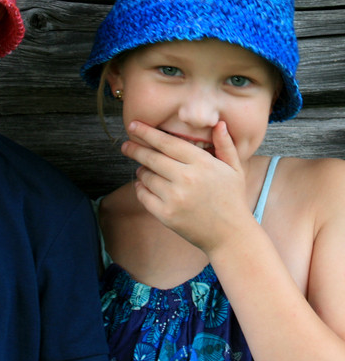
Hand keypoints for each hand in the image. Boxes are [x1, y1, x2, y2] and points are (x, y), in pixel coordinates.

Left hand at [123, 120, 251, 253]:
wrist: (232, 236)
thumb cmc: (232, 198)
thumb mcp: (234, 169)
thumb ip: (225, 145)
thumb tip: (219, 124)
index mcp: (202, 163)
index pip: (167, 142)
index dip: (147, 132)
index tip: (133, 125)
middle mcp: (186, 178)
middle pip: (151, 157)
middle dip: (135, 149)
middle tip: (126, 145)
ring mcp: (175, 197)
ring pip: (146, 176)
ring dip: (141, 171)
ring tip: (144, 169)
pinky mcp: (166, 215)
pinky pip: (143, 196)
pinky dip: (140, 188)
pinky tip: (143, 185)